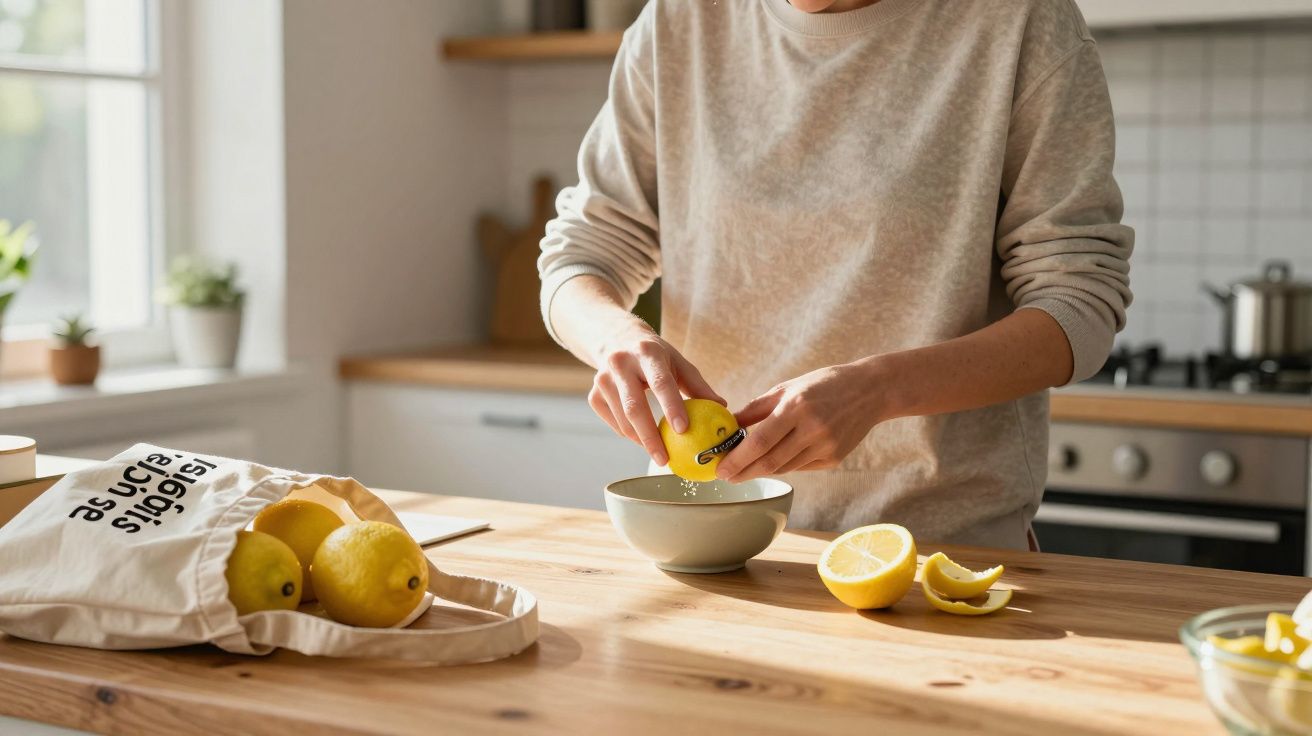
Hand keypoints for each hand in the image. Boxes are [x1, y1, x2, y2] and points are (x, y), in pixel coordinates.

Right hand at [588, 324, 724, 465]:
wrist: (614, 339)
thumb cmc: (655, 356)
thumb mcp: (677, 362)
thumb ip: (698, 386)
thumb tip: (721, 408)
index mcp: (647, 352)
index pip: (661, 382)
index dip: (672, 406)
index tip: (683, 430)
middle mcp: (621, 364)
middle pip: (635, 407)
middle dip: (651, 437)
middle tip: (665, 460)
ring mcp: (602, 380)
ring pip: (623, 420)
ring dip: (641, 440)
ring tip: (659, 452)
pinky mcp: (593, 395)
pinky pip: (613, 423)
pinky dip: (629, 434)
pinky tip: (642, 438)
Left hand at [715, 361, 887, 482]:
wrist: (870, 391)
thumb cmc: (823, 385)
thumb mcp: (787, 388)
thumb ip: (756, 409)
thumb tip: (728, 426)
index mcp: (796, 407)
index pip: (760, 441)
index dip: (737, 459)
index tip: (720, 469)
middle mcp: (812, 429)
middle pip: (770, 462)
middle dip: (744, 472)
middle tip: (726, 476)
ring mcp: (826, 447)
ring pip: (784, 468)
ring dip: (762, 470)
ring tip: (745, 468)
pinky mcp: (834, 458)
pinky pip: (800, 467)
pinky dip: (783, 466)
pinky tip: (773, 461)